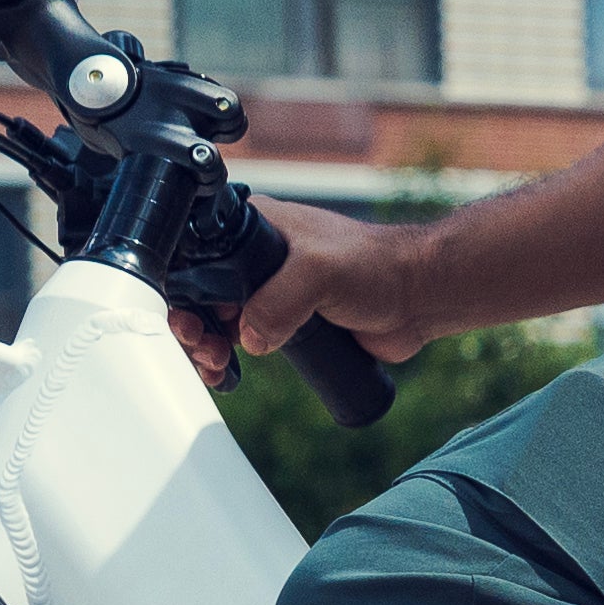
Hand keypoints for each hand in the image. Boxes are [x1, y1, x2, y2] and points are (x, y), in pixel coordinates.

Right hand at [210, 198, 448, 389]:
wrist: (419, 298)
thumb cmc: (377, 266)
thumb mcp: (319, 273)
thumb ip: (278, 301)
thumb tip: (250, 337)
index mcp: (257, 228)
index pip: (199, 258)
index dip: (184, 292)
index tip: (190, 321)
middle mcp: (258, 258)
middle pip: (203, 294)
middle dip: (194, 326)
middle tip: (207, 350)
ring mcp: (272, 291)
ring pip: (222, 322)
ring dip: (209, 347)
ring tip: (217, 366)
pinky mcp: (288, 322)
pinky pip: (248, 342)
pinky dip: (232, 360)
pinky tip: (227, 375)